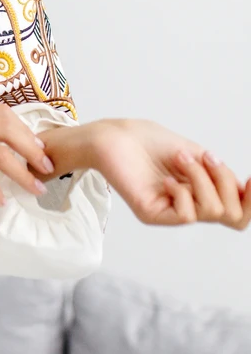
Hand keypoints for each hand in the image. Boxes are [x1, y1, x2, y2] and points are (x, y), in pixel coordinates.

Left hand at [88, 119, 250, 228]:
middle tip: (206, 157)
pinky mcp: (153, 214)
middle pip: (233, 216)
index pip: (238, 213)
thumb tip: (244, 190)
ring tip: (180, 159)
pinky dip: (182, 191)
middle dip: (226, 183)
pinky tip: (165, 178)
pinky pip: (185, 215)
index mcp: (203, 193)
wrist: (116, 136)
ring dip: (201, 178)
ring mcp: (172, 212)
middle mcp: (191, 206)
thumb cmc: (152, 142)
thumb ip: (220, 175)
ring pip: (211, 212)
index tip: (250, 178)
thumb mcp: (198, 155)